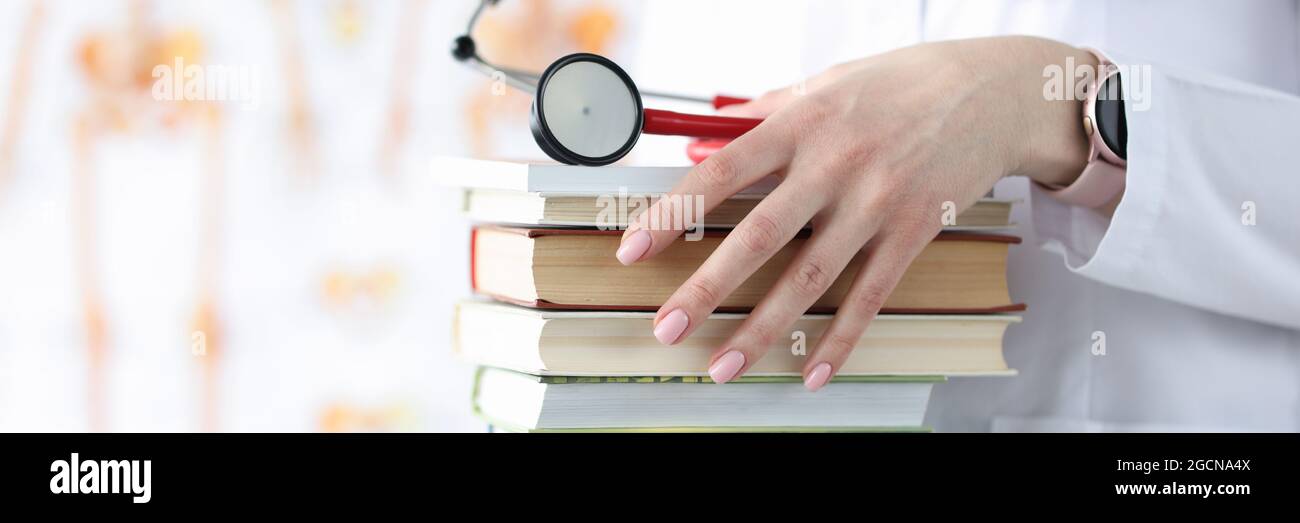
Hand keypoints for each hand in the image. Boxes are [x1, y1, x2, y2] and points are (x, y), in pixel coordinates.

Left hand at [615, 36, 1095, 389]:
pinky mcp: (913, 232)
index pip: (722, 172)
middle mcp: (835, 164)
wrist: (992, 90)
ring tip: (723, 365)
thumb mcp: (826, 83)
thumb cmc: (899, 83)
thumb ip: (765, 113)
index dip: (673, 212)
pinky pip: (870, 296)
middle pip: (758, 235)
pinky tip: (811, 374)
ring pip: (810, 278)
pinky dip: (840, 340)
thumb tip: (704, 139)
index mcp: (802, 121)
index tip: (633, 249)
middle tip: (666, 326)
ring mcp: (876, 202)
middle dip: (706, 287)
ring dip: (762, 329)